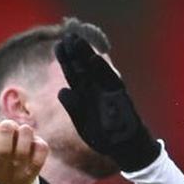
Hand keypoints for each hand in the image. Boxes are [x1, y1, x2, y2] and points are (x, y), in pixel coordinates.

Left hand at [0, 108, 48, 183]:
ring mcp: (25, 136)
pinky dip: (34, 161)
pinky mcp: (40, 146)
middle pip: (7, 126)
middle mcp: (8, 128)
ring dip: (19, 153)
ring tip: (15, 162)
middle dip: (3, 147)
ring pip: (26, 131)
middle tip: (2, 159)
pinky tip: (26, 167)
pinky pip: (42, 147)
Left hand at [55, 32, 159, 171]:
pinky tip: (93, 58)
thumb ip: (74, 107)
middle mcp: (96, 89)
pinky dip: (103, 70)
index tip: (58, 46)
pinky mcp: (120, 95)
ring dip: (86, 55)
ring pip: (96, 69)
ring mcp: (108, 90)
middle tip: (66, 36)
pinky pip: (110, 80)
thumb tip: (62, 90)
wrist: (125, 147)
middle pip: (83, 67)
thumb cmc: (104, 136)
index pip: (73, 74)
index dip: (66, 60)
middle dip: (75, 52)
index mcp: (85, 95)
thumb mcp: (83, 124)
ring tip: (77, 41)